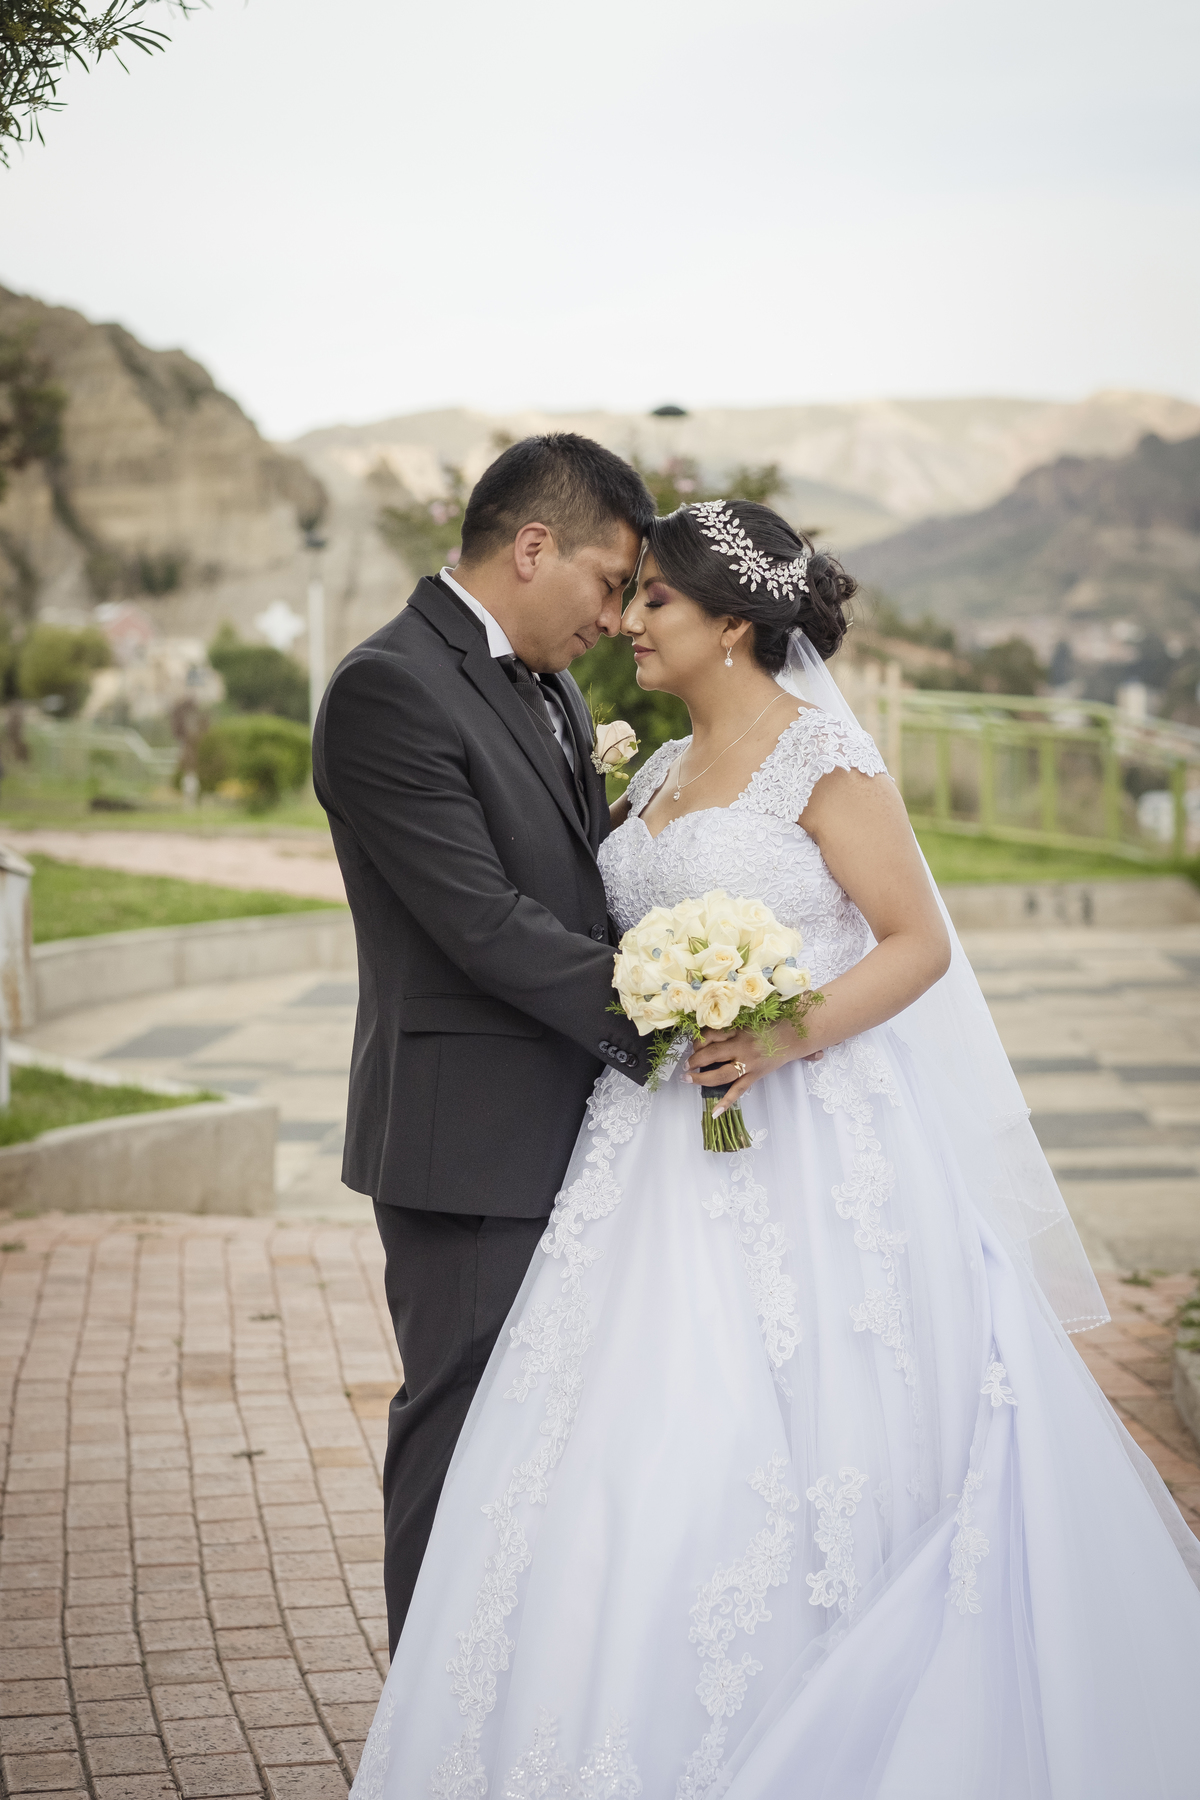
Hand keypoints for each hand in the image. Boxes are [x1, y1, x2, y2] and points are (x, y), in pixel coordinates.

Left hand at [682, 1025, 822, 1114]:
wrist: (797, 1033)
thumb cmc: (775, 1021)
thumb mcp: (751, 1014)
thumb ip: (733, 1018)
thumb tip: (711, 1019)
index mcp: (738, 1028)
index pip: (709, 1034)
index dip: (697, 1040)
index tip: (692, 1044)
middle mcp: (741, 1045)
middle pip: (710, 1054)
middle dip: (694, 1060)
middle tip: (685, 1064)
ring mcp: (748, 1062)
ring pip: (720, 1074)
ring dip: (701, 1078)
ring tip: (688, 1078)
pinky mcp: (756, 1075)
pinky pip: (738, 1090)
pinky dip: (726, 1102)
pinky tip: (715, 1112)